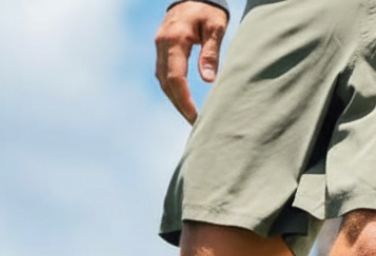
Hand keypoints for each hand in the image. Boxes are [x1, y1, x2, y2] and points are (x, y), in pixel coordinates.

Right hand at [155, 2, 228, 122]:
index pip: (176, 78)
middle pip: (166, 83)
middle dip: (180, 105)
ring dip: (175, 100)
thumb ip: (211, 52)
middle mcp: (162, 44)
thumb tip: (208, 80)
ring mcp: (159, 46)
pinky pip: (163, 74)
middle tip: (194, 123)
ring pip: (162, 80)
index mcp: (175, 40)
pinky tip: (182, 101)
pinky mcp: (162, 49)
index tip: (196, 117)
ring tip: (189, 116)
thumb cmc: (208, 10)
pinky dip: (172, 90)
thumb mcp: (215, 27)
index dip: (184, 101)